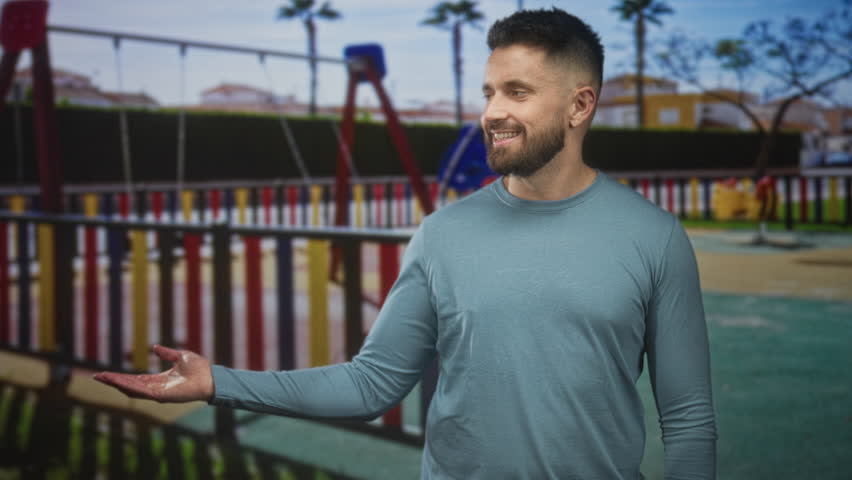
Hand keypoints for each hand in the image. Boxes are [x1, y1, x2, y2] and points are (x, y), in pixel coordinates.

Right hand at [93, 345, 213, 402]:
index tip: (106, 374)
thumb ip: (167, 353)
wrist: (211, 377)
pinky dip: (129, 387)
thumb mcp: (180, 356)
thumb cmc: (200, 368)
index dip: (121, 377)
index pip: (135, 380)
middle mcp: (156, 388)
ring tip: (103, 378)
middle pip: (130, 385)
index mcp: (159, 380)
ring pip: (132, 390)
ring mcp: (158, 393)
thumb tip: (154, 347)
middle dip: (114, 381)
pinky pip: (142, 392)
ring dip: (117, 384)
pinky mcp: (161, 396)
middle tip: (97, 377)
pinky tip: (119, 382)